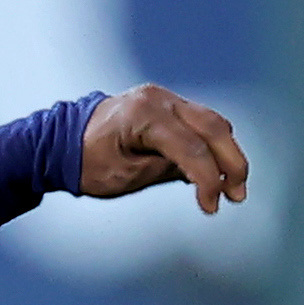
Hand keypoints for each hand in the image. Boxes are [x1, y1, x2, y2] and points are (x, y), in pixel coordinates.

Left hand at [78, 85, 248, 213]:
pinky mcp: (168, 105)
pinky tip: (218, 171)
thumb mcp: (124, 175)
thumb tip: (201, 176)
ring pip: (212, 123)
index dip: (208, 179)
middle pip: (213, 128)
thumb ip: (164, 171)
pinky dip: (213, 145)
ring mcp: (165, 98)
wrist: (65, 139)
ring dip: (227, 154)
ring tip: (233, 187)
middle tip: (238, 194)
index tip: (211, 206)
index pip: (190, 147)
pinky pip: (200, 122)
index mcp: (143, 115)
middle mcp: (159, 99)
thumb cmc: (86, 159)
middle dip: (231, 163)